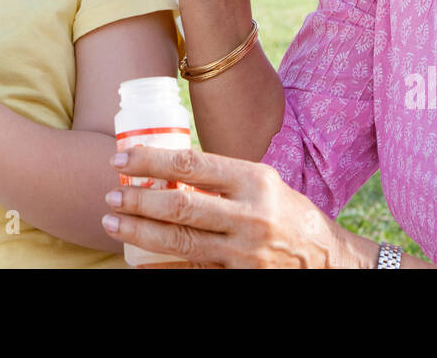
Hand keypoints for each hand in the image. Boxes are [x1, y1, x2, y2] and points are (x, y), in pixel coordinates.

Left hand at [102, 146, 367, 267]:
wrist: (326, 258)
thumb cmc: (286, 212)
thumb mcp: (261, 182)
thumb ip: (220, 177)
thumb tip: (167, 165)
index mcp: (254, 180)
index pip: (191, 164)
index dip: (151, 160)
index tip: (121, 159)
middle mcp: (250, 215)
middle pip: (180, 205)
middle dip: (138, 199)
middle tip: (111, 194)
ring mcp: (244, 252)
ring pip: (180, 241)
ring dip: (139, 231)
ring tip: (113, 220)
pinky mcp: (240, 277)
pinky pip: (191, 271)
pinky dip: (160, 267)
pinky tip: (137, 259)